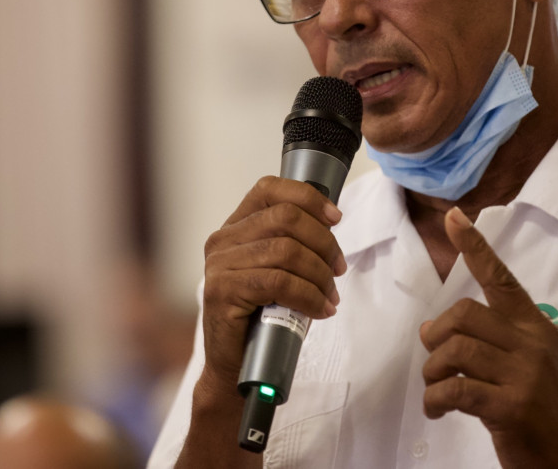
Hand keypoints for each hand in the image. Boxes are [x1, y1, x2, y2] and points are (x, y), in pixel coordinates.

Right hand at [195, 176, 346, 400]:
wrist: (235, 369)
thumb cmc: (262, 320)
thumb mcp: (279, 272)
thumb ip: (293, 245)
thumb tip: (331, 224)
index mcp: (234, 229)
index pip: (269, 189)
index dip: (308, 197)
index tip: (336, 219)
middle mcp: (222, 241)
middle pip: (285, 218)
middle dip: (323, 243)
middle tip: (338, 270)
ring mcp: (219, 266)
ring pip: (287, 251)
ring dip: (320, 275)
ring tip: (330, 296)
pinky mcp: (223, 292)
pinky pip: (279, 282)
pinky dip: (309, 296)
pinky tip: (320, 310)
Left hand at [420, 207, 557, 467]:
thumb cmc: (545, 411)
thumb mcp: (528, 365)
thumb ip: (491, 341)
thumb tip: (435, 327)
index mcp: (535, 327)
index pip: (501, 279)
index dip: (475, 248)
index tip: (455, 217)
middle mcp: (532, 343)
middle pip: (463, 314)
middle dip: (436, 336)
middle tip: (434, 361)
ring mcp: (524, 375)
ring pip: (455, 350)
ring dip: (432, 371)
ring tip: (436, 390)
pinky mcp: (511, 406)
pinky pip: (455, 388)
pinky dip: (435, 399)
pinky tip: (438, 410)